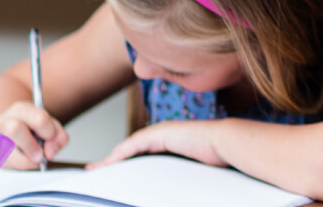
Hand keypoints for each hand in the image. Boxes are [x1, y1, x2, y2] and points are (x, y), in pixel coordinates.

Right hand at [0, 101, 69, 169]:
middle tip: (40, 154)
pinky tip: (26, 161)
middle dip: (31, 146)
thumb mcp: (52, 128)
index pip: (40, 119)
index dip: (49, 132)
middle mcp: (5, 120)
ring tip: (34, 160)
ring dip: (25, 160)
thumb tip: (50, 151)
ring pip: (7, 149)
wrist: (15, 134)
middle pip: (15, 129)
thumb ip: (58, 137)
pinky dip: (20, 165)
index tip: (51, 139)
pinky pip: (6, 163)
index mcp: (22, 109)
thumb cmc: (35, 130)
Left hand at [91, 120, 225, 168]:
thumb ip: (179, 174)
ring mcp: (161, 132)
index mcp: (170, 142)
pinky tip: (110, 162)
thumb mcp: (192, 169)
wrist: (227, 143)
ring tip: (97, 169)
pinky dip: (120, 153)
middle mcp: (163, 134)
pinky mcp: (160, 133)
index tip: (111, 170)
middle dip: (112, 159)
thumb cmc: (218, 157)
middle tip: (95, 170)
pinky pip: (134, 144)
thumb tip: (171, 190)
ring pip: (129, 146)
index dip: (124, 161)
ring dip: (112, 158)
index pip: (140, 152)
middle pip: (130, 149)